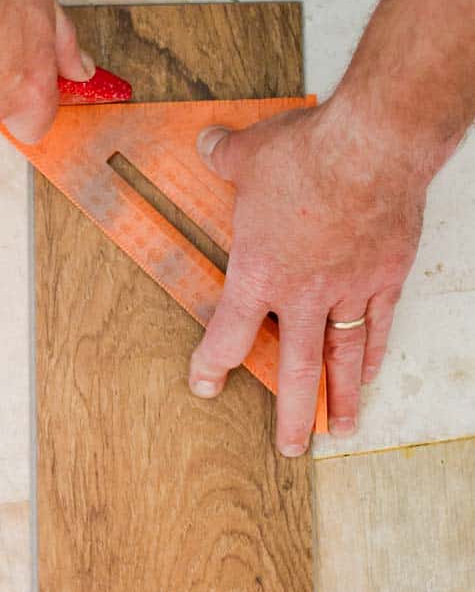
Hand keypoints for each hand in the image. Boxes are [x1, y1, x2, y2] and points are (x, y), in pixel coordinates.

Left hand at [189, 94, 427, 455]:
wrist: (372, 144)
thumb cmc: (308, 153)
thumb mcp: (249, 155)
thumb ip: (224, 157)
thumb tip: (208, 144)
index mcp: (259, 273)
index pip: (228, 334)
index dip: (212, 365)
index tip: (205, 385)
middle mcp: (303, 294)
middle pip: (295, 369)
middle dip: (292, 414)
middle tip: (292, 447)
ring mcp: (348, 289)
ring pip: (342, 357)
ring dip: (340, 398)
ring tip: (341, 430)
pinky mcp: (386, 275)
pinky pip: (379, 324)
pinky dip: (374, 352)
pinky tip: (370, 374)